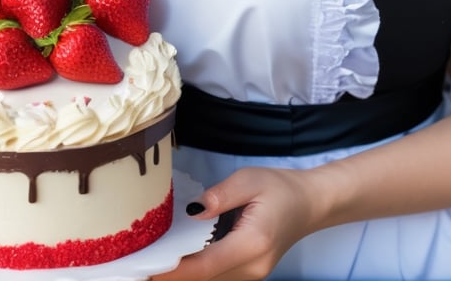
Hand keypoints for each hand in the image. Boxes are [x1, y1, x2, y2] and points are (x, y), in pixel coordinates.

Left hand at [150, 165, 320, 280]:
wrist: (309, 204)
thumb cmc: (280, 188)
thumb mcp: (250, 180)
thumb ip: (220, 196)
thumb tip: (193, 211)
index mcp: (251, 243)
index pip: (204, 266)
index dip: (172, 271)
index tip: (146, 270)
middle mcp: (251, 268)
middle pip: (203, 279)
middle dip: (172, 274)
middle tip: (140, 262)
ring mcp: (251, 276)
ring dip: (183, 273)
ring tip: (153, 259)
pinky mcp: (248, 274)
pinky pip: (217, 276)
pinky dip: (197, 271)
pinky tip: (179, 259)